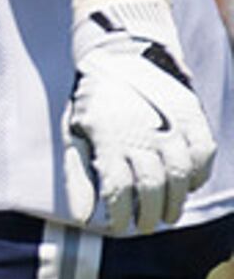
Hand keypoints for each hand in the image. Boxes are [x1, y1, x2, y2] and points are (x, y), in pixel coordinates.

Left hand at [67, 0, 214, 233]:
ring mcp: (171, 124)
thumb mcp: (74, 130)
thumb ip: (79, 174)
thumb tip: (82, 216)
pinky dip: (197, 177)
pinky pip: (203, 156)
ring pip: (182, 177)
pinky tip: (187, 186)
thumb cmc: (92, 98)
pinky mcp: (193, 117)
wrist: (122, 51)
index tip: (118, 227)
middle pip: (152, 187)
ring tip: (167, 215)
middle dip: (148, 215)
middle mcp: (141, 132)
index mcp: (107, 135)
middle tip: (145, 227)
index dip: (119, 214)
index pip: (117, 188)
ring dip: (175, 202)